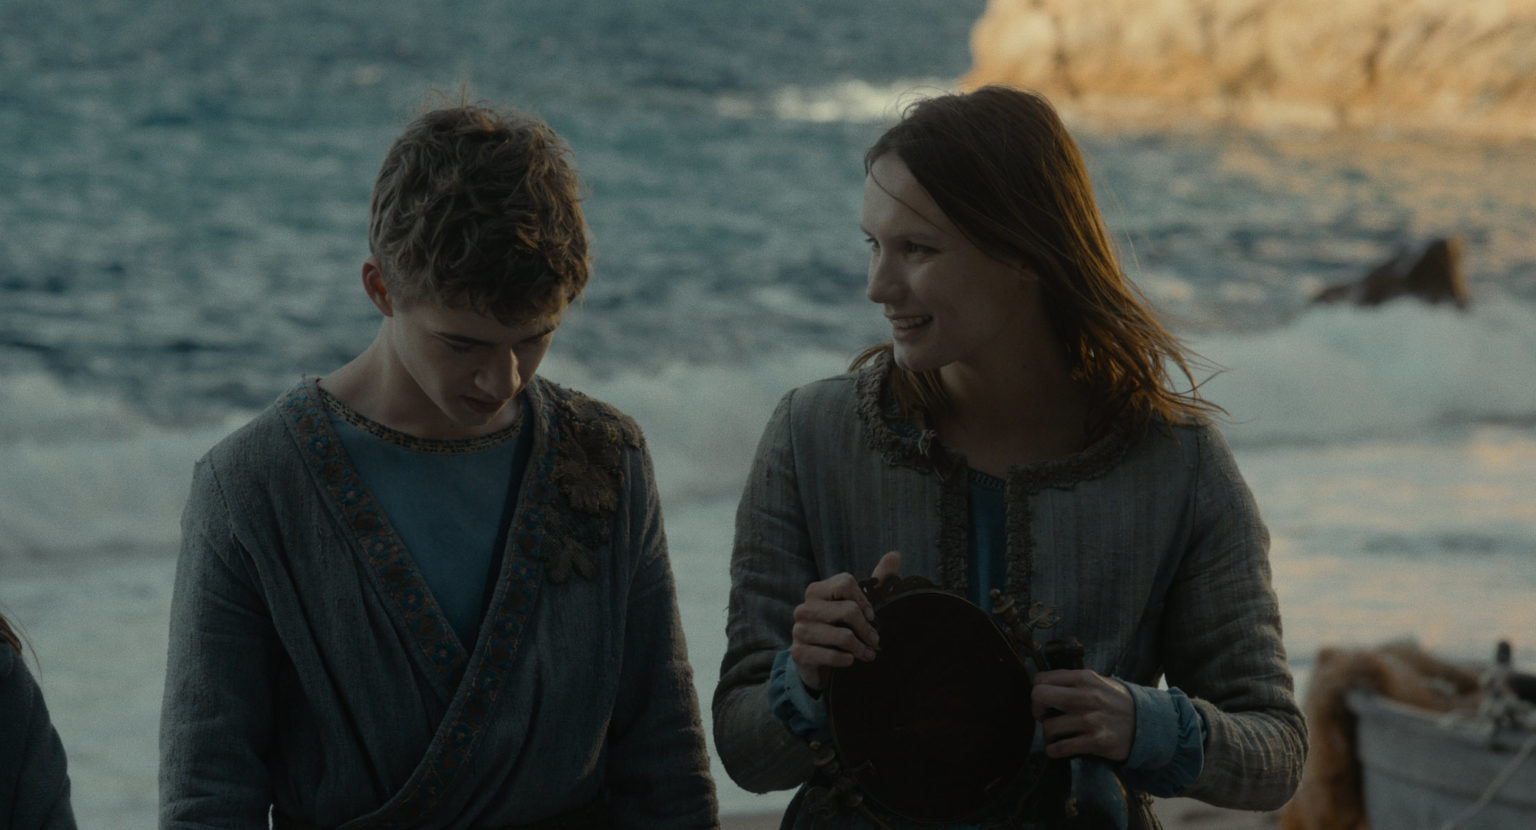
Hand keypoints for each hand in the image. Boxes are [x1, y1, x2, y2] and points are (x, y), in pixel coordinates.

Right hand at [789, 551, 901, 690]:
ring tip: (868, 654)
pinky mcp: (799, 653)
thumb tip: (895, 555)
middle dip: (867, 629)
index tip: (872, 617)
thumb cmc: (839, 626)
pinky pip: (831, 655)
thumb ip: (877, 579)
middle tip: (875, 641)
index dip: (864, 601)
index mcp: (816, 591)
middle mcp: (804, 608)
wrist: (815, 660)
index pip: (846, 584)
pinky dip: (846, 660)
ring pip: (843, 636)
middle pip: (848, 610)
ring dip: (861, 648)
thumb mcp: (858, 603)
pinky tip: (851, 660)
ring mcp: (799, 631)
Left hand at [1031, 669, 1134, 760]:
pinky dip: (1054, 750)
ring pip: (1048, 727)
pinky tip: (1058, 749)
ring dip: (1049, 735)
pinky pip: (1061, 748)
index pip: (1041, 679)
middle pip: (1039, 696)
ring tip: (1057, 736)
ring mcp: (1092, 720)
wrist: (1148, 725)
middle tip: (1044, 717)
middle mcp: (1087, 697)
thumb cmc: (1116, 703)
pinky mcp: (1097, 742)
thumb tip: (1041, 686)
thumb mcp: (1098, 683)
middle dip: (1036, 710)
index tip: (1044, 702)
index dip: (1037, 692)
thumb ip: (1073, 681)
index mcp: (1085, 678)